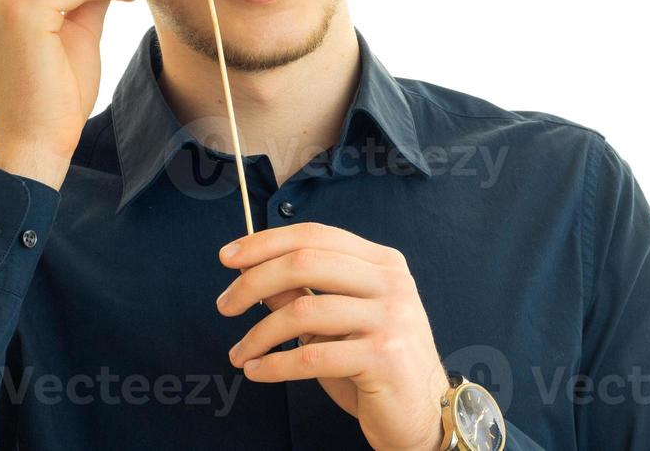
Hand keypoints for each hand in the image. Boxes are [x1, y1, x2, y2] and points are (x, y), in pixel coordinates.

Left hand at [217, 222, 451, 450]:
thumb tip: (251, 270)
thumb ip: (302, 292)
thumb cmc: (376, 365)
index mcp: (382, 263)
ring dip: (259, 334)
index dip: (266, 242)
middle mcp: (391, 282)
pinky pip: (311, 356)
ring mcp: (391, 318)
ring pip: (303, 312)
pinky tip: (258, 371)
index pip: (314, 235)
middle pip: (305, 263)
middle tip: (225, 304)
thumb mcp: (337, 322)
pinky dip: (274, 365)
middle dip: (253, 282)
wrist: (424, 414)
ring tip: (240, 353)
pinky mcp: (384, 357)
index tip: (229, 257)